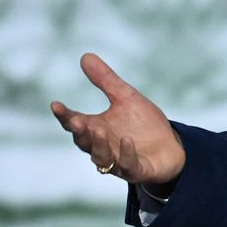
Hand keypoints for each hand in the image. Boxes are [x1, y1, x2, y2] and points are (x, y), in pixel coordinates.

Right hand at [51, 53, 185, 187]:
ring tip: (99, 130)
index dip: (64, 116)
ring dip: (99, 145)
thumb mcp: (126, 98)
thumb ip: (106, 81)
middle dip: (80, 132)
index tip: (55, 104)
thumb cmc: (144, 124)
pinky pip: (128, 166)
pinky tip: (128, 141)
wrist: (170, 146)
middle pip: (84, 142)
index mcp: (96, 129)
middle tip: (77, 120)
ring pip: (102, 157)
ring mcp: (118, 161)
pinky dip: (126, 154)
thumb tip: (85, 56)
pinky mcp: (137, 170)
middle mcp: (103, 147)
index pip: (74, 123)